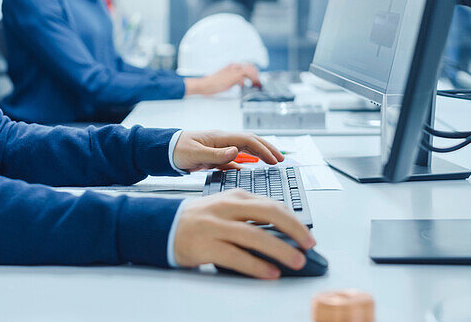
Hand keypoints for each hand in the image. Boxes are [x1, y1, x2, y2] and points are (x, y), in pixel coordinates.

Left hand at [172, 130, 283, 171]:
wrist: (163, 150)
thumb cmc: (176, 149)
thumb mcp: (195, 154)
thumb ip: (216, 155)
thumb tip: (236, 152)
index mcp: (220, 137)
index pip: (248, 140)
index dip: (263, 149)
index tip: (275, 160)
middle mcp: (222, 140)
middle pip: (251, 142)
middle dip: (268, 149)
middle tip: (282, 160)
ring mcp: (220, 148)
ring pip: (245, 149)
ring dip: (260, 154)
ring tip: (273, 163)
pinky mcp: (215, 156)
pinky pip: (235, 159)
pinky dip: (246, 164)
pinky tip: (251, 171)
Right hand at [173, 189, 314, 278]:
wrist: (161, 225)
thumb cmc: (199, 219)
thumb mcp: (224, 208)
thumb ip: (248, 214)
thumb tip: (281, 231)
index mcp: (235, 196)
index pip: (272, 204)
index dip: (294, 220)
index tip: (307, 235)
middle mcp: (227, 207)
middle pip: (269, 214)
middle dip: (294, 230)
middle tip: (309, 245)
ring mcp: (216, 226)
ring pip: (256, 236)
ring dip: (281, 250)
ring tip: (296, 261)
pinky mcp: (206, 246)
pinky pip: (237, 257)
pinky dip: (257, 266)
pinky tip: (270, 273)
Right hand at [185, 63, 260, 95]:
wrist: (205, 84)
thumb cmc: (213, 84)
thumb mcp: (226, 80)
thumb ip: (234, 80)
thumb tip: (242, 82)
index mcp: (231, 66)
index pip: (246, 66)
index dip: (253, 73)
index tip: (256, 79)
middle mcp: (234, 66)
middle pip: (250, 67)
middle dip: (256, 75)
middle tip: (259, 82)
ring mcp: (234, 70)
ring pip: (250, 70)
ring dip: (256, 77)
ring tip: (258, 85)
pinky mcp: (234, 76)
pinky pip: (247, 75)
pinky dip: (252, 80)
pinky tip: (253, 85)